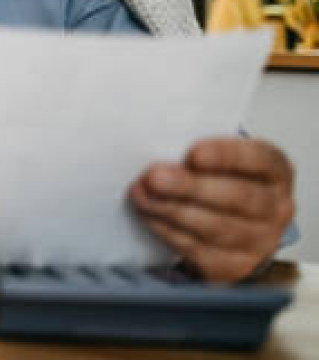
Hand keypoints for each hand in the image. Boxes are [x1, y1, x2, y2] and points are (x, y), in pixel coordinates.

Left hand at [129, 137, 294, 282]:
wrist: (233, 221)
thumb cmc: (221, 178)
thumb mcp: (217, 156)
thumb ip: (196, 153)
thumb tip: (161, 153)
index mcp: (275, 172)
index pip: (260, 160)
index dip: (227, 156)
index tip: (194, 154)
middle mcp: (275, 208)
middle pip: (238, 197)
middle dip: (191, 187)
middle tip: (155, 178)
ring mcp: (259, 241)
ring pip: (216, 227)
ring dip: (172, 210)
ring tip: (142, 195)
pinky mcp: (233, 265)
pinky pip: (199, 249)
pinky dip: (168, 230)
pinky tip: (149, 214)